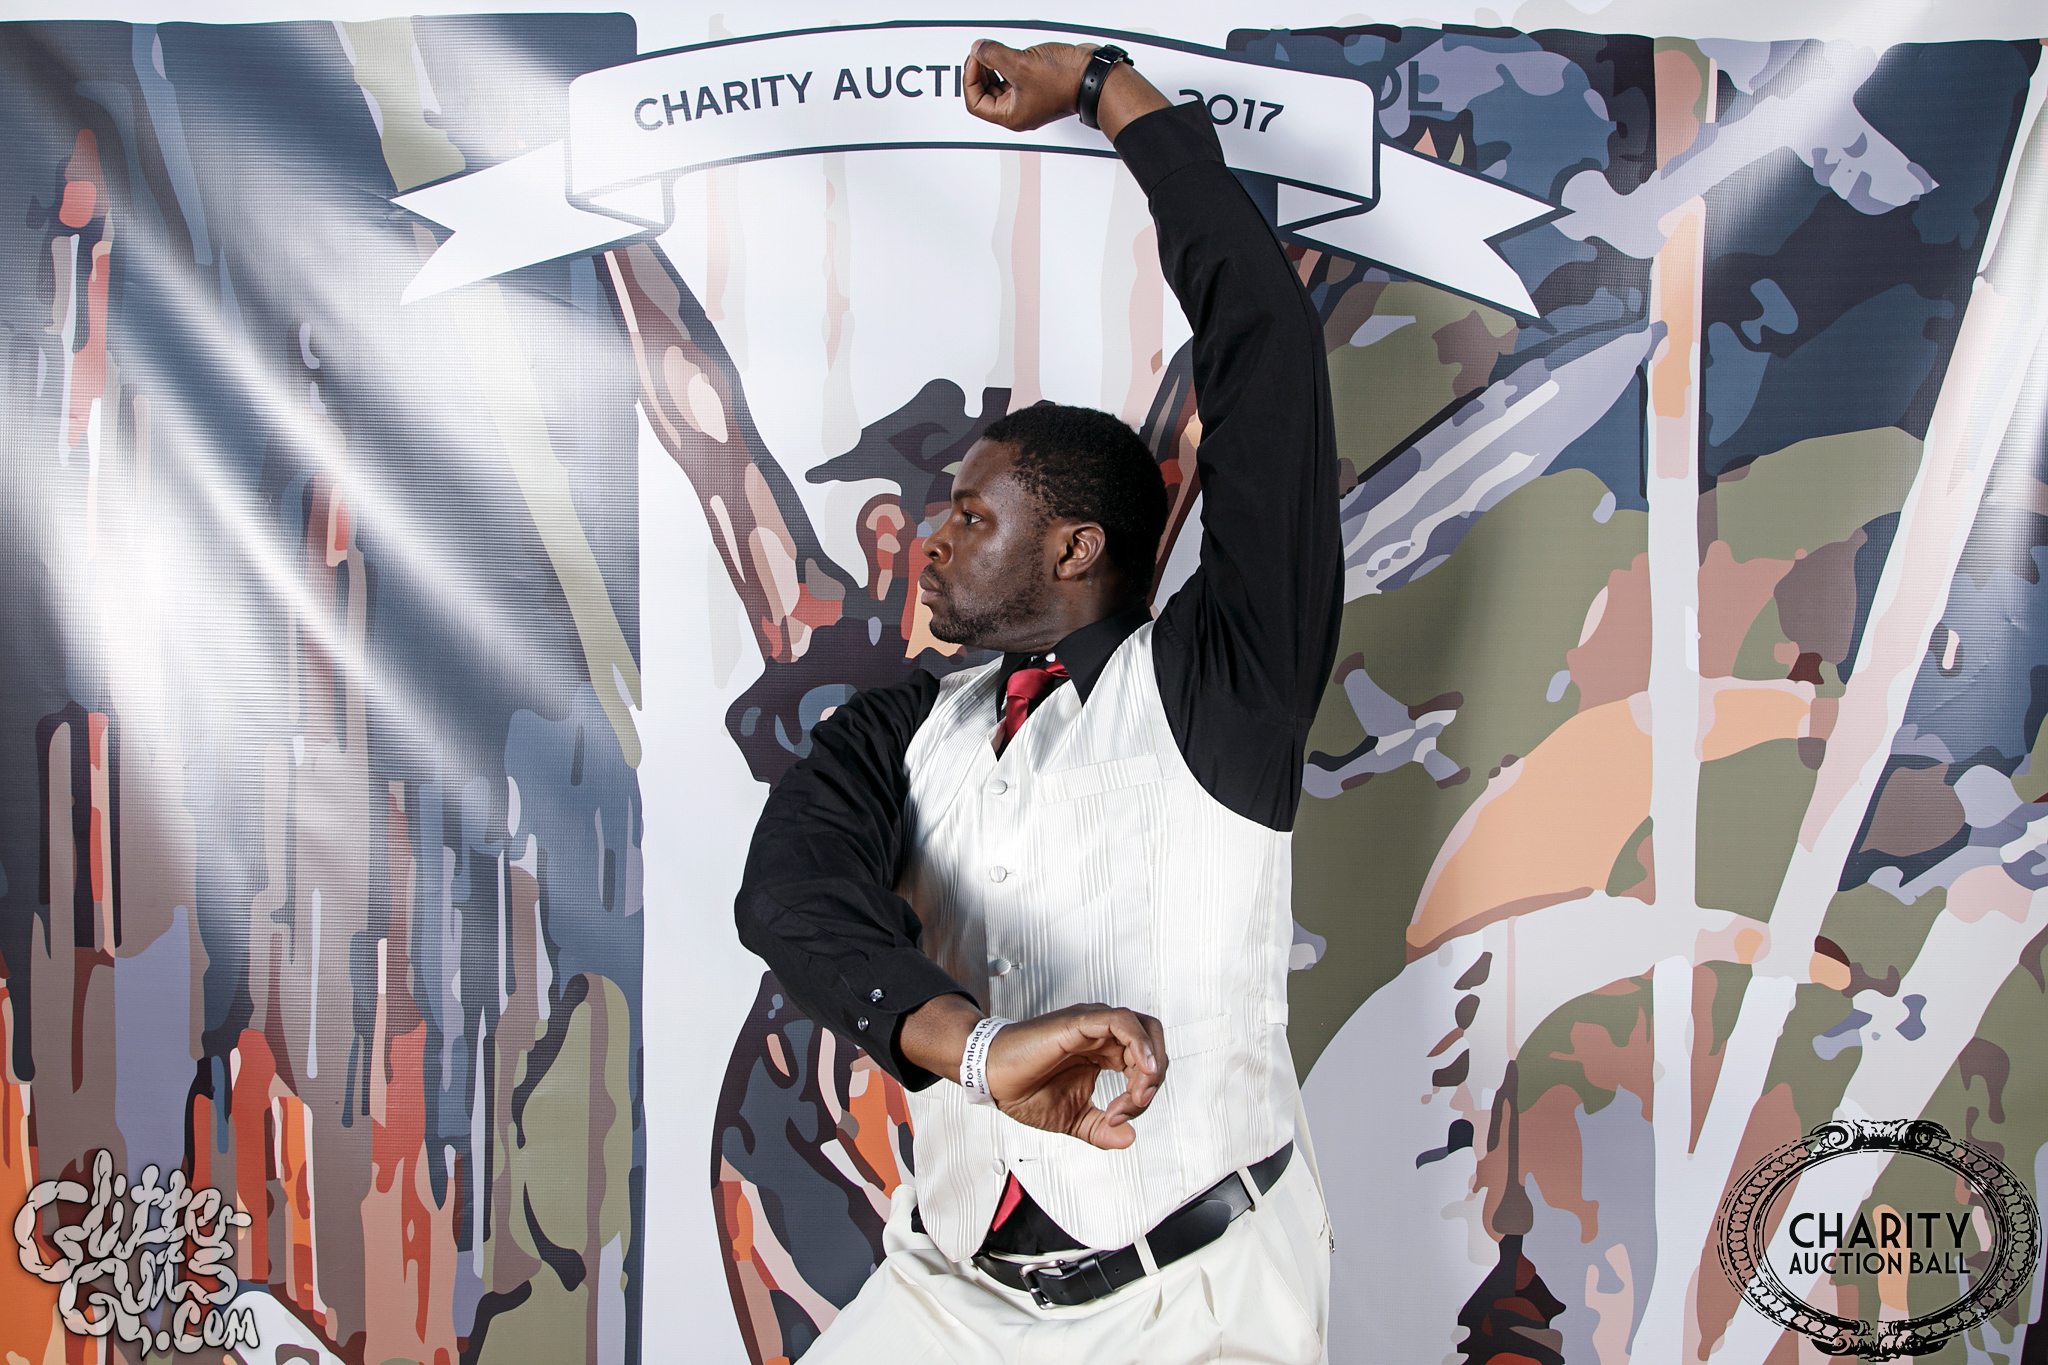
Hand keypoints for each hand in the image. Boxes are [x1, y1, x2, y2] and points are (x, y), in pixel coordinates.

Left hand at [963, 39, 1168, 139]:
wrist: (1093, 76)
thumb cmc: (1065, 81)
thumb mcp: (1020, 64)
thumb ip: (993, 56)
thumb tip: (978, 49)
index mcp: (1012, 116)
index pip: (976, 103)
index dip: (970, 80)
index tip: (974, 59)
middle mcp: (1019, 112)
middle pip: (985, 94)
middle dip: (979, 72)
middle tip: (980, 53)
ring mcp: (1028, 99)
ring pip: (998, 85)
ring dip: (992, 67)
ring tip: (991, 51)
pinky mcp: (1037, 86)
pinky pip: (1013, 77)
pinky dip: (1005, 65)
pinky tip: (1007, 53)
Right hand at [986, 1003, 1167, 1149]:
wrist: (991, 1078)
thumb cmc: (1022, 1088)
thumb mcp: (1073, 1118)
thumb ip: (1101, 1128)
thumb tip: (1128, 1137)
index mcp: (1102, 1052)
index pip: (1145, 1063)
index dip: (1143, 1093)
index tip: (1119, 1117)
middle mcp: (1100, 1035)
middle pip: (1153, 1042)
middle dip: (1154, 1077)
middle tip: (1136, 1104)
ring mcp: (1091, 1026)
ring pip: (1143, 1029)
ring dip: (1150, 1064)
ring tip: (1137, 1093)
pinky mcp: (1080, 1022)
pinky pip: (1122, 1022)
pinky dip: (1139, 1043)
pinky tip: (1140, 1068)